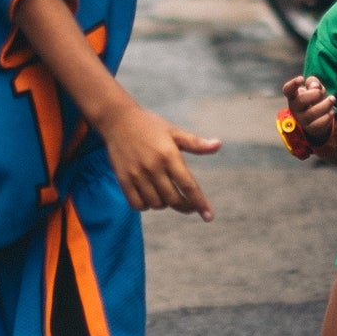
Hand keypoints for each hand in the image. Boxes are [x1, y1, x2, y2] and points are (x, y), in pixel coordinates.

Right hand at [101, 99, 220, 218]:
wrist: (117, 119)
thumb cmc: (150, 126)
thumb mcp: (174, 132)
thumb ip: (196, 143)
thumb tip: (219, 145)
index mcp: (169, 155)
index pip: (188, 185)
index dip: (200, 203)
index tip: (209, 216)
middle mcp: (153, 166)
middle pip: (173, 199)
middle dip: (185, 206)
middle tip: (190, 206)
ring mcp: (137, 174)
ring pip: (156, 204)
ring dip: (165, 204)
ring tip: (167, 195)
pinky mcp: (123, 179)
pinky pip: (137, 204)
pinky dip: (146, 205)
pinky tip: (150, 197)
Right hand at [284, 73, 336, 147]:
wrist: (319, 118)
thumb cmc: (314, 99)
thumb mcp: (314, 88)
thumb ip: (313, 82)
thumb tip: (315, 86)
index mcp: (294, 96)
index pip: (288, 90)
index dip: (293, 84)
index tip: (301, 78)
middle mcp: (295, 108)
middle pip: (300, 101)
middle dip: (314, 94)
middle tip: (320, 92)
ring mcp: (302, 119)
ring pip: (311, 113)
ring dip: (325, 105)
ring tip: (332, 99)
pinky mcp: (310, 128)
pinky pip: (318, 123)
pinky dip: (327, 116)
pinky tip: (332, 111)